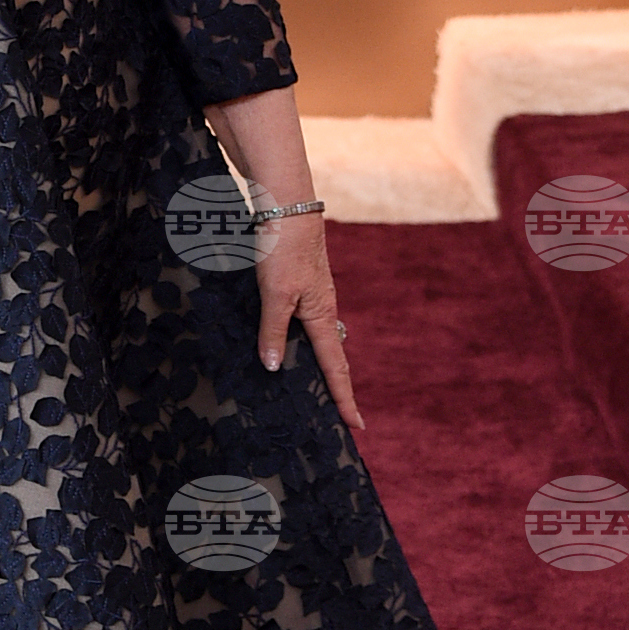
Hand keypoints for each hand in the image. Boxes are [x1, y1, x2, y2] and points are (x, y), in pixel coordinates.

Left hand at [255, 213, 361, 430]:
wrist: (287, 204)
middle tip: (339, 416)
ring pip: (317, 338)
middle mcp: (322, 309)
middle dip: (336, 387)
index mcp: (322, 315)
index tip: (356, 425)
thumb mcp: (274, 293)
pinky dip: (303, 340)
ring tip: (318, 390)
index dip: (344, 398)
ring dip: (318, 364)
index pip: (336, 368)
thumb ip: (273, 331)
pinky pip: (305, 321)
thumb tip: (272, 368)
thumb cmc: (283, 247)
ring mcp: (312, 295)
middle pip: (332, 356)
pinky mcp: (299, 282)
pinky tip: (292, 344)